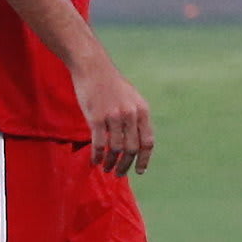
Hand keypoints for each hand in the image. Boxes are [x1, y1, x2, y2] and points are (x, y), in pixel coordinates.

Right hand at [76, 54, 153, 177]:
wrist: (93, 68)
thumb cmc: (112, 84)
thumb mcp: (132, 98)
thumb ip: (137, 118)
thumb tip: (138, 143)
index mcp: (142, 110)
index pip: (148, 142)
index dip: (145, 159)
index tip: (140, 171)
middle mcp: (130, 114)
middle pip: (132, 149)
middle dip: (126, 165)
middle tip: (119, 174)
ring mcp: (113, 116)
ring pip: (115, 149)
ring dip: (111, 163)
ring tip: (106, 168)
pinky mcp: (96, 117)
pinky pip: (98, 144)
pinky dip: (97, 156)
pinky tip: (94, 161)